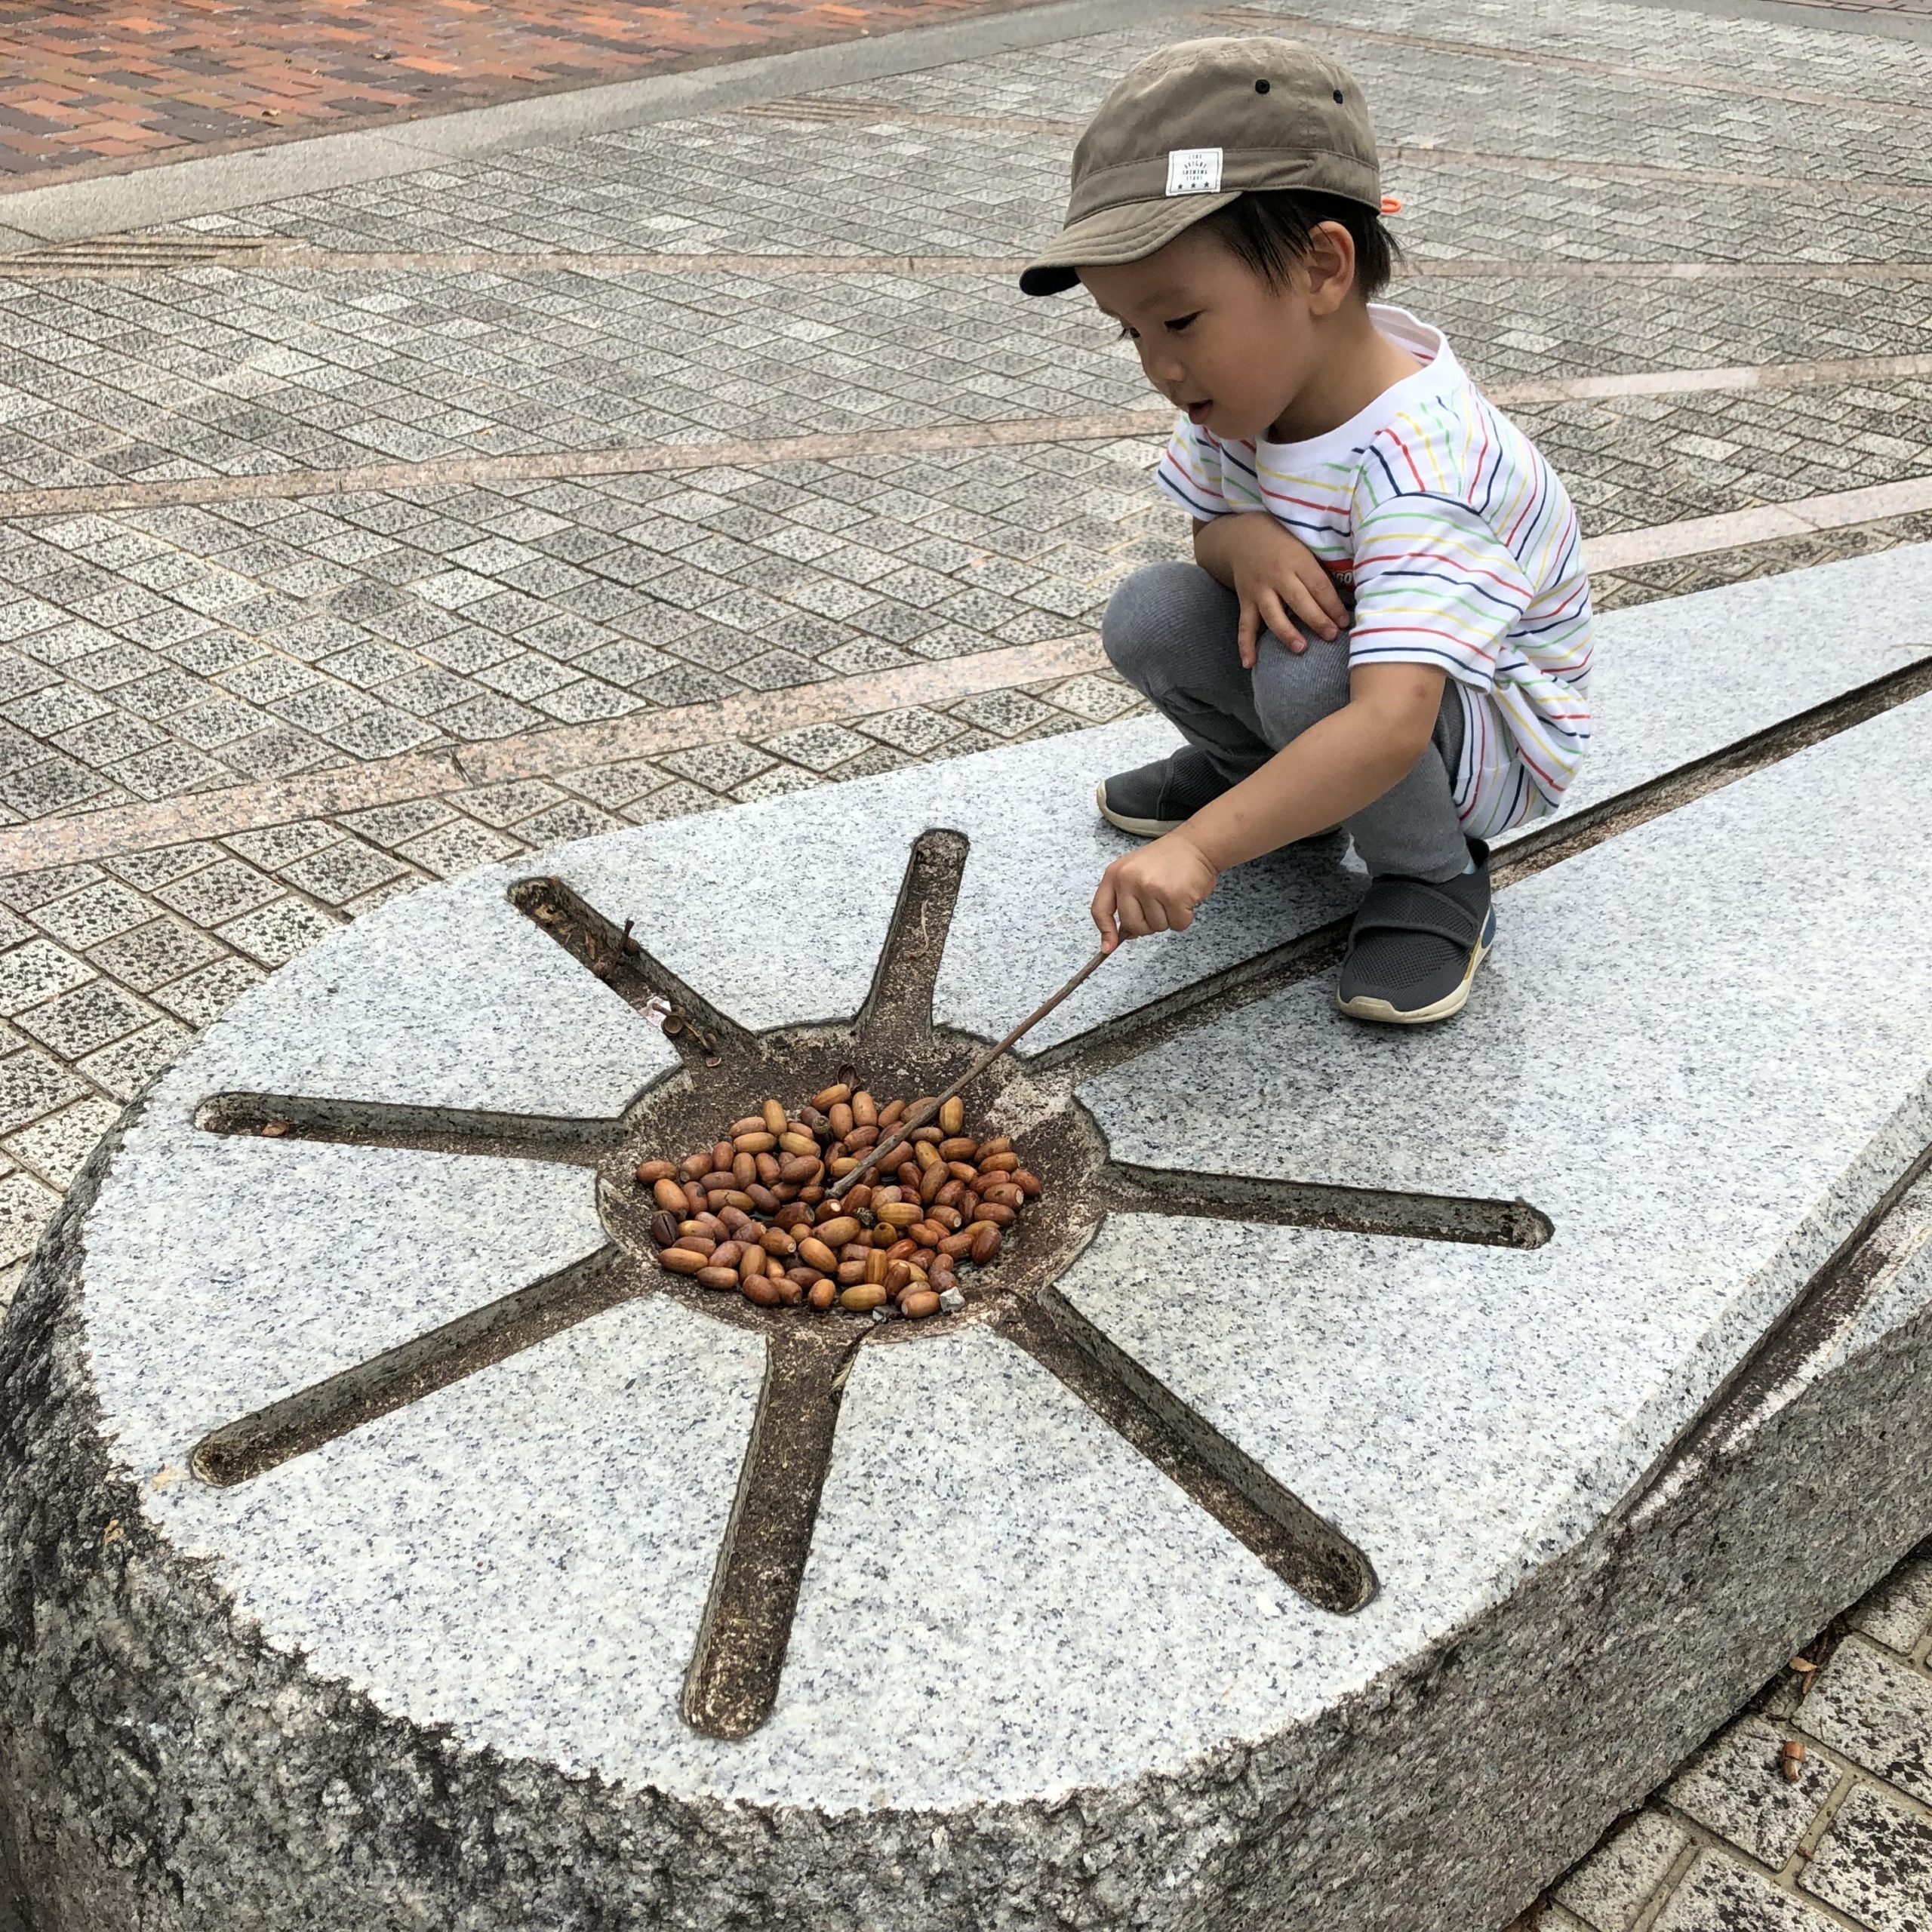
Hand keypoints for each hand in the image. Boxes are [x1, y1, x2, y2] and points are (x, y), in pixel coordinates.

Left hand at [1091, 832, 1219, 952]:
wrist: (1197, 844)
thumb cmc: (1168, 860)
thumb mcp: (1135, 872)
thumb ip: (1126, 899)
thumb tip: (1122, 934)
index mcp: (1115, 874)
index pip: (1100, 910)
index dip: (1106, 931)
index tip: (1109, 946)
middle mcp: (1129, 880)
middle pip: (1133, 925)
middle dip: (1149, 923)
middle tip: (1160, 904)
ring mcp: (1150, 888)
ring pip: (1157, 927)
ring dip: (1169, 917)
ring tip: (1173, 895)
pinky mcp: (1173, 896)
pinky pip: (1177, 924)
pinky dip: (1185, 917)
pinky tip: (1185, 898)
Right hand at [1197, 514, 1349, 667]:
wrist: (1243, 536)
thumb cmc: (1283, 543)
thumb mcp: (1304, 546)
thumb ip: (1320, 569)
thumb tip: (1351, 591)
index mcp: (1297, 560)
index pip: (1318, 586)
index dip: (1333, 605)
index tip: (1345, 622)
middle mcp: (1277, 575)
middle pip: (1299, 601)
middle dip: (1316, 620)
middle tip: (1330, 636)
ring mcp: (1259, 590)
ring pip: (1273, 614)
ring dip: (1286, 632)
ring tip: (1300, 648)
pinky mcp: (1245, 601)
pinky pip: (1245, 626)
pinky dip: (1245, 645)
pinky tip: (1250, 663)